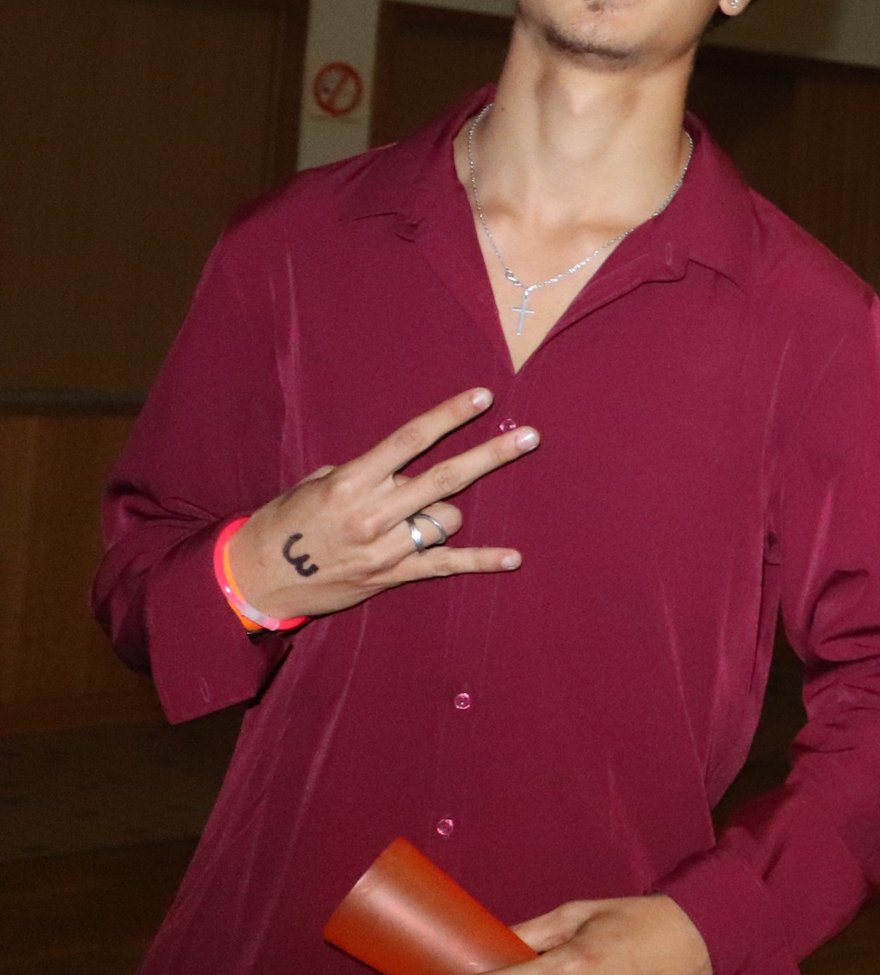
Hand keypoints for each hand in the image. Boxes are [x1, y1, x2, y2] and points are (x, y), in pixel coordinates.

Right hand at [227, 390, 533, 622]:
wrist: (255, 577)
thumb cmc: (286, 521)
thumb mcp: (316, 483)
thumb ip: (365, 472)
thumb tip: (403, 465)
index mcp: (353, 481)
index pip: (410, 440)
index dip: (449, 415)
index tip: (483, 397)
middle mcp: (373, 512)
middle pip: (445, 477)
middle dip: (491, 454)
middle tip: (529, 436)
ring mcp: (384, 547)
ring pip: (445, 519)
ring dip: (444, 514)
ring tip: (417, 517)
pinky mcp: (390, 576)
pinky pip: (445, 565)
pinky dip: (481, 561)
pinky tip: (514, 557)